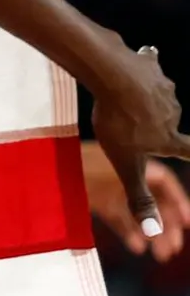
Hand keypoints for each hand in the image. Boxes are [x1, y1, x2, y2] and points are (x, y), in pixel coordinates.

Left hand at [82, 139, 189, 260]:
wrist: (40, 162)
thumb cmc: (77, 165)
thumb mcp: (113, 182)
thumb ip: (136, 206)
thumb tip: (155, 232)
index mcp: (132, 162)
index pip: (164, 181)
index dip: (178, 201)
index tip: (188, 223)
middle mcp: (123, 175)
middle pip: (153, 201)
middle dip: (166, 225)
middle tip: (173, 248)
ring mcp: (108, 187)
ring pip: (135, 212)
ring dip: (150, 233)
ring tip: (160, 255)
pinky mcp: (94, 199)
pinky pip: (116, 217)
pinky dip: (127, 231)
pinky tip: (136, 247)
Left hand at [90, 42, 189, 241]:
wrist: (112, 75)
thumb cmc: (118, 123)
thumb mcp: (124, 165)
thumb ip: (138, 196)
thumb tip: (152, 231)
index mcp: (170, 138)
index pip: (189, 151)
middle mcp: (174, 113)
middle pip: (163, 123)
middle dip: (150, 125)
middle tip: (127, 123)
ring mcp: (163, 87)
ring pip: (152, 97)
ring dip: (141, 99)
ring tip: (121, 100)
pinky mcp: (150, 66)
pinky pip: (146, 68)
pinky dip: (140, 68)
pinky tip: (133, 63)